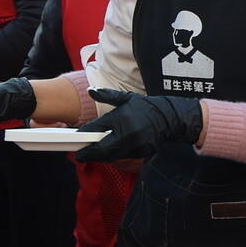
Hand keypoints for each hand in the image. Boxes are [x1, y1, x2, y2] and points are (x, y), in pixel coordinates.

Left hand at [78, 89, 203, 162]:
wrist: (169, 117)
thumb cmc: (145, 107)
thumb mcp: (126, 98)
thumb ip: (107, 95)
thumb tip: (91, 91)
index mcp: (121, 118)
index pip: (97, 130)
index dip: (85, 136)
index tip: (76, 140)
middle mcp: (128, 132)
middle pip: (103, 149)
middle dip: (90, 153)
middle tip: (80, 155)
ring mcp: (136, 144)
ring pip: (113, 155)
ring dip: (102, 155)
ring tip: (93, 153)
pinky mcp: (143, 152)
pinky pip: (124, 156)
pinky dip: (116, 155)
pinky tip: (110, 152)